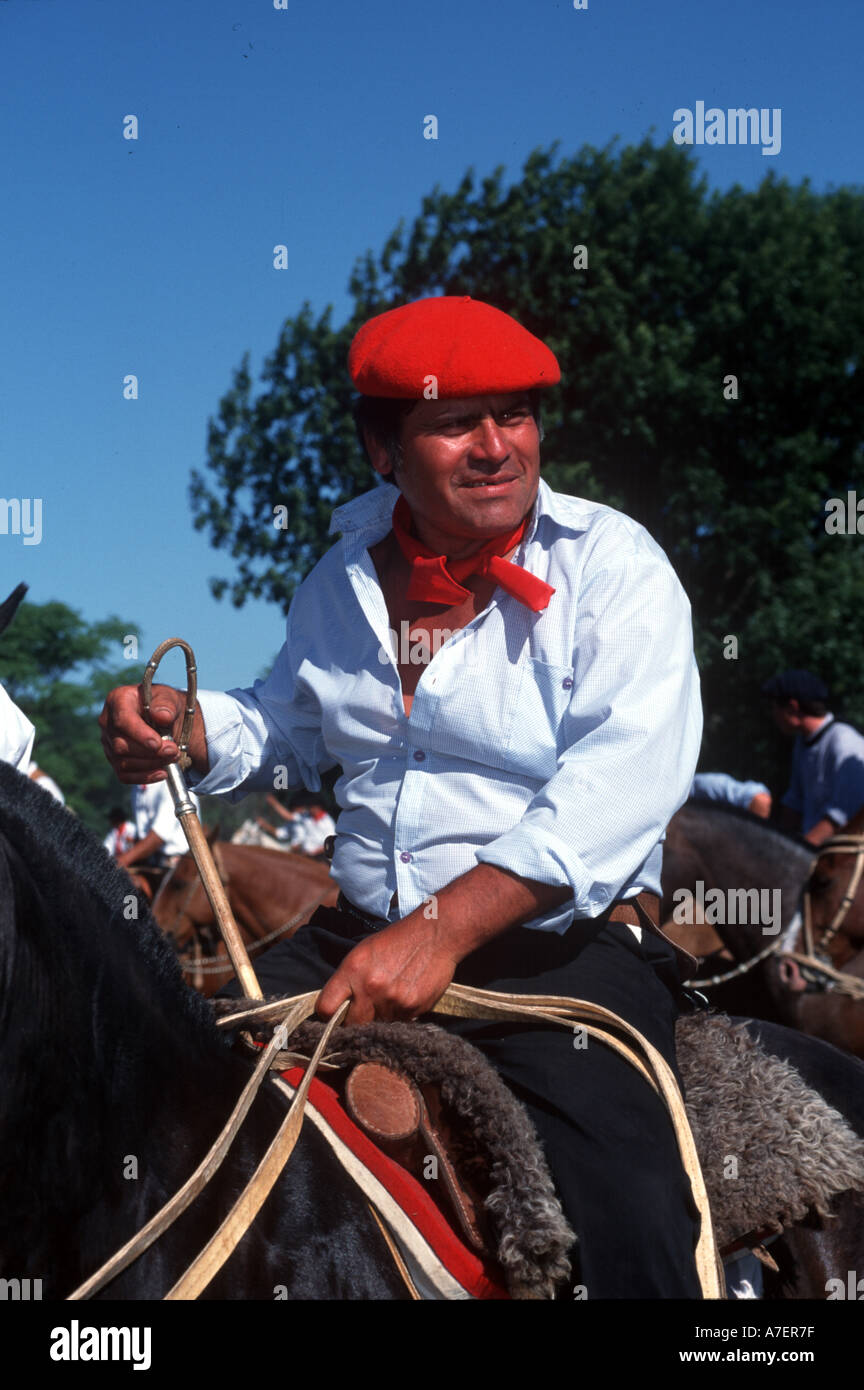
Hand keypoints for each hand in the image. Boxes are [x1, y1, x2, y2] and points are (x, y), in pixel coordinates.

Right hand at [99, 682, 188, 784]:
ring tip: (172, 758)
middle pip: (121, 745)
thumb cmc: (164, 705)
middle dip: (149, 753)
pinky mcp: (114, 759)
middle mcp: (107, 721)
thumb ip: (166, 704)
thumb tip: (162, 716)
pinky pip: (124, 775)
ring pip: (122, 762)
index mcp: (117, 700)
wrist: (164, 719)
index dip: (139, 734)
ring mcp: (108, 742)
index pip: (122, 720)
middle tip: (173, 751)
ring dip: (150, 764)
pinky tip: (162, 773)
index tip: (158, 744)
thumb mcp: (169, 697)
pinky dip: (144, 777)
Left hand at [316, 913, 458, 1024]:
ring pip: (378, 1026)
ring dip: (381, 1017)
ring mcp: (392, 999)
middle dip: (355, 1021)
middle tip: (364, 1011)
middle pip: (352, 1024)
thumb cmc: (397, 940)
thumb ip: (349, 979)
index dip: (326, 1015)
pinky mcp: (412, 1008)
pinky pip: (399, 1023)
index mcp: (353, 969)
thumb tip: (339, 1007)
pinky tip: (406, 995)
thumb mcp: (364, 951)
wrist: (435, 933)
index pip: (326, 1007)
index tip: (332, 1016)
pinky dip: (400, 1014)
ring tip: (392, 996)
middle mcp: (370, 986)